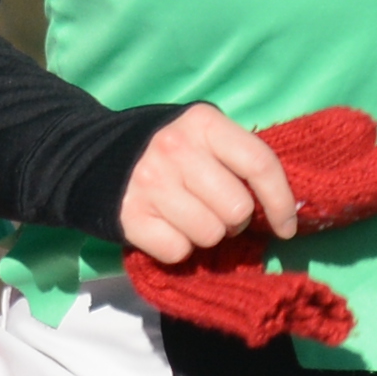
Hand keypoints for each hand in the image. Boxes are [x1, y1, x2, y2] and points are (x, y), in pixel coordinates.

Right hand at [119, 103, 301, 265]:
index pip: (260, 164)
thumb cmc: (165, 149)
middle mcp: (177, 149)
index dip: (281, 202)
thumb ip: (237, 158)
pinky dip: (177, 248)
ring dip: (206, 235)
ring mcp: (151, 183)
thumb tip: (285, 209)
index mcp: (203, 123)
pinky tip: (165, 227)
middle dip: (234, 220)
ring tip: (189, 217)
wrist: (90, 155)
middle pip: (237, 210)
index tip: (286, 227)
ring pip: (210, 235)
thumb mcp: (201, 134)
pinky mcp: (130, 217)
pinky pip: (179, 251)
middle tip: (217, 212)